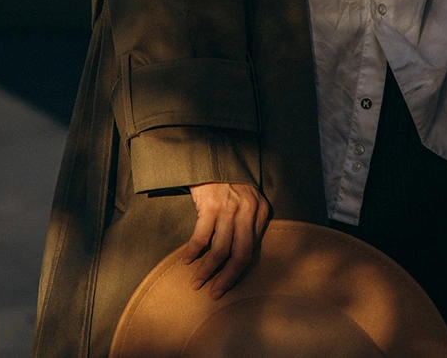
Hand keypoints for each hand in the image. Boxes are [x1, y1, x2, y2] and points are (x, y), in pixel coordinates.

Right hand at [182, 183, 270, 298]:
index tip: (225, 284)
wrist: (213, 153)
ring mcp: (229, 208)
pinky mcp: (210, 205)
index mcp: (260, 210)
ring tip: (196, 282)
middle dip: (226, 278)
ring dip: (206, 270)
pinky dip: (193, 251)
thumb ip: (248, 221)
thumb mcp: (247, 197)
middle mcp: (248, 211)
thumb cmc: (228, 179)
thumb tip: (237, 254)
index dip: (238, 272)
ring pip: (220, 250)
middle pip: (240, 255)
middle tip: (214, 293)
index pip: (251, 250)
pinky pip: (201, 237)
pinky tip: (186, 259)